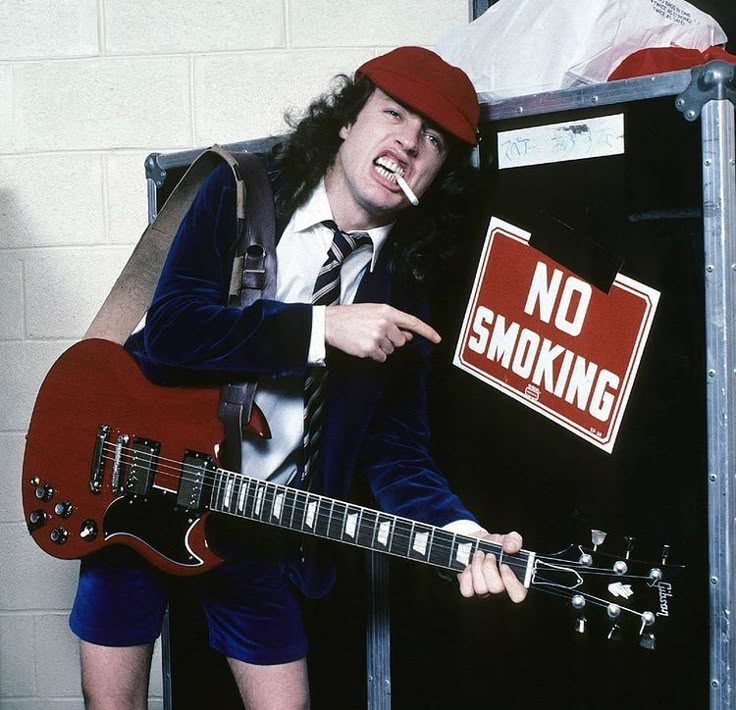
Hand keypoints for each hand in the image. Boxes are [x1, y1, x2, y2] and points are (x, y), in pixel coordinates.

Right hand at [325, 303, 440, 361]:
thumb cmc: (351, 317)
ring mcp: (378, 336)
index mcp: (387, 311)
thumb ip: (393, 323)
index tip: (437, 339)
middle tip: (375, 334)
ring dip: (381, 348)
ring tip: (366, 338)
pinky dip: (374, 354)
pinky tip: (363, 345)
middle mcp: (385, 323)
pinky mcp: (370, 348)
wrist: (330, 323)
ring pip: (390, 350)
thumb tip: (408, 335)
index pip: (413, 322)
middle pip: (400, 341)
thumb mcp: (374, 313)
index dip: (427, 331)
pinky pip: (380, 357)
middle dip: (391, 341)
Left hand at [456, 530, 527, 603]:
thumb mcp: (506, 539)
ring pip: (481, 589)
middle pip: (496, 589)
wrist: (475, 543)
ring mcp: (485, 593)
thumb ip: (513, 540)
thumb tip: (511, 547)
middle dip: (489, 567)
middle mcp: (500, 591)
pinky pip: (467, 590)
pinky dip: (467, 576)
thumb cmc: (494, 545)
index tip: (504, 565)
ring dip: (478, 567)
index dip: (511, 582)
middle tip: (488, 554)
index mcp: (514, 581)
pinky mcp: (470, 591)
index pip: (518, 594)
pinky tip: (470, 566)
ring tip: (479, 554)